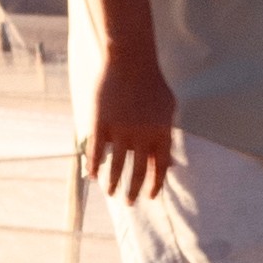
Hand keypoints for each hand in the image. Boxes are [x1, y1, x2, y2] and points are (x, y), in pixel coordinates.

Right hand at [81, 40, 178, 204]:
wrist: (130, 60)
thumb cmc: (152, 84)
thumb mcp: (169, 108)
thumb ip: (168, 134)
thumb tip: (169, 163)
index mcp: (161, 132)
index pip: (160, 168)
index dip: (155, 185)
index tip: (150, 196)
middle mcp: (142, 135)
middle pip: (138, 172)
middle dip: (133, 191)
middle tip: (129, 202)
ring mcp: (120, 130)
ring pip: (115, 167)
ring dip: (112, 184)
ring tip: (110, 193)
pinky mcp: (101, 123)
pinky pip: (96, 152)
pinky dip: (94, 166)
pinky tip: (93, 176)